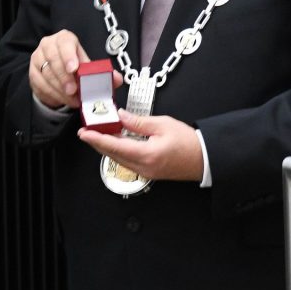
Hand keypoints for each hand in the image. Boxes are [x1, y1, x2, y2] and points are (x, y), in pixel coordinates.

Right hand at [31, 30, 122, 109]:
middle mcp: (48, 44)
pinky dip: (52, 94)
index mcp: (65, 39)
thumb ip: (104, 73)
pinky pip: (40, 84)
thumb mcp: (90, 68)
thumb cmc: (78, 67)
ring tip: (73, 100)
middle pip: (54, 59)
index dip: (69, 55)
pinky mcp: (32, 72)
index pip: (65, 43)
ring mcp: (38, 58)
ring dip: (60, 89)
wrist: (60, 75)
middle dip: (65, 77)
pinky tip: (63, 100)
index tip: (74, 69)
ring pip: (46, 74)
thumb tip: (117, 79)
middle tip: (74, 91)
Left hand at [77, 109, 203, 181]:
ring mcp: (146, 172)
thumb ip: (139, 122)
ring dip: (107, 147)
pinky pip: (128, 162)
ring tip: (97, 135)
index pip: (114, 146)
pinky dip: (118, 151)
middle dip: (97, 143)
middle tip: (86, 132)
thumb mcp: (163, 124)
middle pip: (113, 155)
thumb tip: (121, 117)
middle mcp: (143, 167)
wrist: (205, 158)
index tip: (84, 132)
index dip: (97, 139)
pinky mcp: (149, 172)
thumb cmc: (189, 142)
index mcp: (146, 154)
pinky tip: (115, 142)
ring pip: (119, 159)